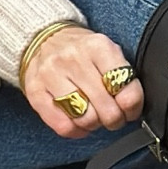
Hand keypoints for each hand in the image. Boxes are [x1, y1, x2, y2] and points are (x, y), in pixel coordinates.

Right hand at [21, 25, 145, 138]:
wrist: (45, 38)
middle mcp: (73, 59)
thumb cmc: (81, 51)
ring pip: (84, 118)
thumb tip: (132, 106)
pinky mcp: (35, 91)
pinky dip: (75, 130)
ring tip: (94, 115)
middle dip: (115, 119)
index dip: (132, 106)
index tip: (129, 108)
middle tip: (112, 115)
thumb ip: (122, 75)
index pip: (125, 87)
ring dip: (94, 124)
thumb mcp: (107, 51)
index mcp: (98, 47)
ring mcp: (51, 75)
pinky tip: (78, 121)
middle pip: (106, 108)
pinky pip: (62, 126)